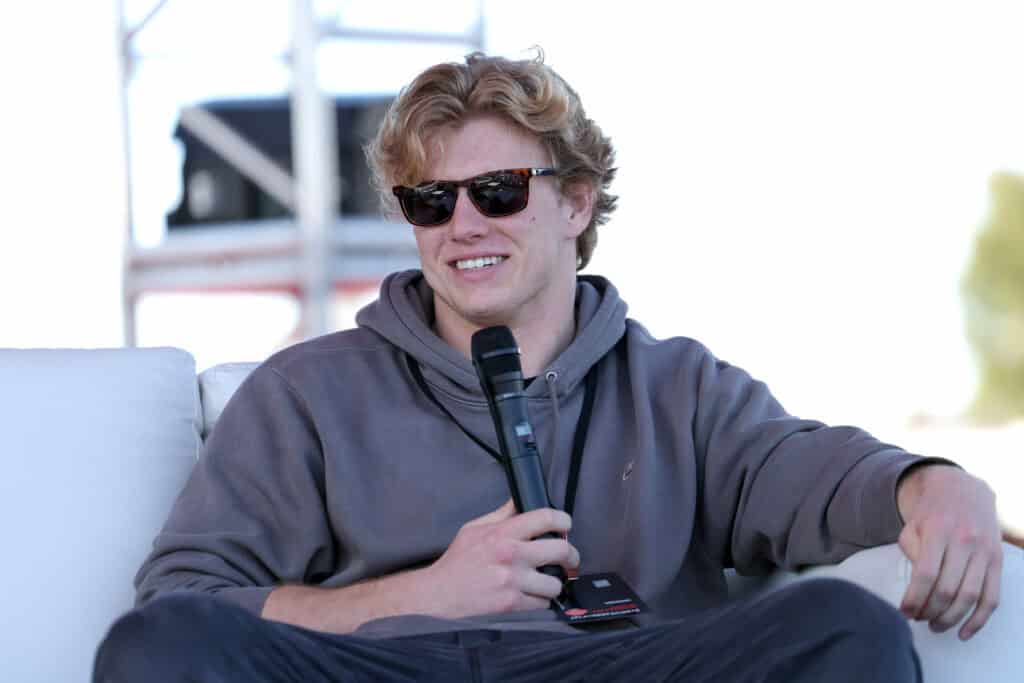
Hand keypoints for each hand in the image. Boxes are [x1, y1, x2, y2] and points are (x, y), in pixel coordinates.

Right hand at [422, 499, 579, 618]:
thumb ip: (501, 515)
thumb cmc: (457, 563)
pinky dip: (540, 601)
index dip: (563, 520)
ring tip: (545, 580)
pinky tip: (531, 595)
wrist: (439, 595)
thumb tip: (519, 501)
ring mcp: (513, 581)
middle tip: (568, 557)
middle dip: (571, 554)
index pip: (546, 517)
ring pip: (556, 582)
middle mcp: (511, 555)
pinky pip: (543, 603)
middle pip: (561, 549)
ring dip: (553, 582)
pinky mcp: (512, 605)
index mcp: (502, 533)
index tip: (565, 525)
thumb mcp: (474, 529)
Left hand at [897, 465, 1001, 639]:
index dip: (914, 598)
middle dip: (930, 611)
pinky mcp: (997, 561)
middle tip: (918, 619)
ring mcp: (985, 552)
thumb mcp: (912, 526)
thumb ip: (912, 554)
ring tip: (935, 626)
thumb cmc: (931, 513)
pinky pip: (992, 598)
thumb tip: (917, 589)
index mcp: (938, 531)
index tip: (904, 612)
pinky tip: (964, 632)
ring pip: (970, 597)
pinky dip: (979, 620)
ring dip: (951, 619)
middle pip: (948, 590)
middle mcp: (965, 542)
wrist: (963, 490)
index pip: (926, 574)